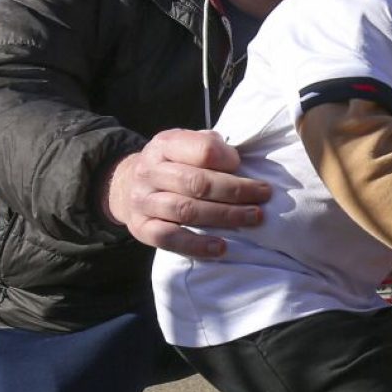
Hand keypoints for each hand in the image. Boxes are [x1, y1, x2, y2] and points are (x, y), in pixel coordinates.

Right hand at [103, 129, 271, 257]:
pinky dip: (196, 245)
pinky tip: (221, 247)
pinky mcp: (141, 228)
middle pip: (196, 182)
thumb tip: (238, 160)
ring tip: (254, 217)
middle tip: (264, 195)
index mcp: (165, 145)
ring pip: (186, 210)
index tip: (244, 166)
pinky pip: (169, 239)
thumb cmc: (174, 164)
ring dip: (225, 216)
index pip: (201, 150)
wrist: (127, 185)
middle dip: (235, 190)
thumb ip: (210, 146)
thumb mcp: (187, 144)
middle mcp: (150, 171)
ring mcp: (143, 201)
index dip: (227, 158)